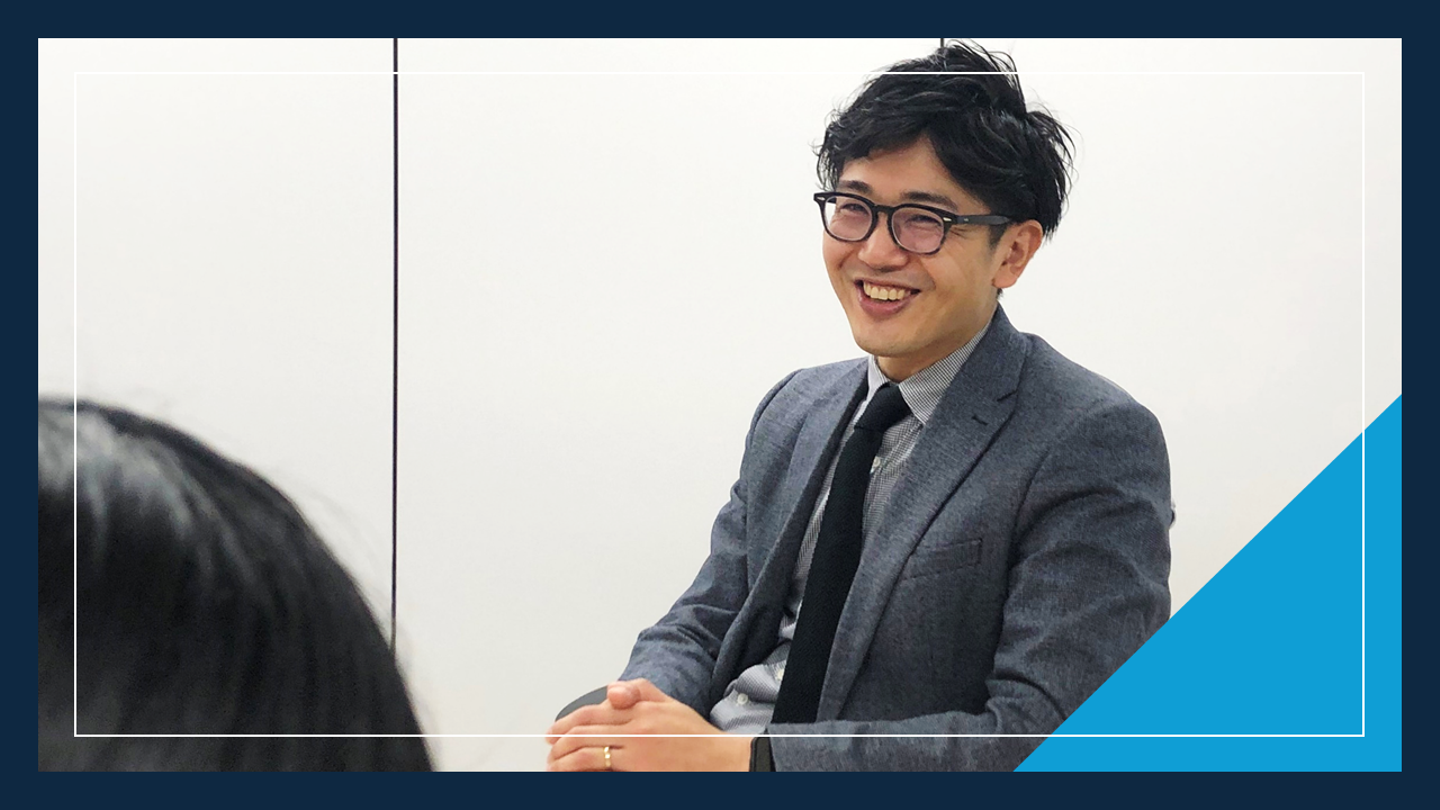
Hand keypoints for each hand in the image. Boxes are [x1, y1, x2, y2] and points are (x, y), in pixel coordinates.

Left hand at [545, 678, 751, 771]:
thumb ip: (641, 691)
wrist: (720, 762)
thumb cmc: (697, 738)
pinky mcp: (639, 770)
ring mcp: (637, 750)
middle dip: (560, 740)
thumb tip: (613, 688)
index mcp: (642, 709)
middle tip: (549, 747)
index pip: (594, 712)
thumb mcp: (671, 704)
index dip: (569, 721)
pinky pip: (602, 767)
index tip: (556, 729)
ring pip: (588, 751)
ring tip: (554, 765)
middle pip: (586, 730)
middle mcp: (636, 727)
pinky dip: (582, 770)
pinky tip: (571, 774)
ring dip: (564, 758)